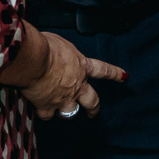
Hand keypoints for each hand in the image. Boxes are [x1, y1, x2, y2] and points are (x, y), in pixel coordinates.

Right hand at [5, 26, 126, 118]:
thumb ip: (62, 51)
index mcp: (82, 66)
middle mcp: (76, 85)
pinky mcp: (47, 106)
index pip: (103, 70)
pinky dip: (44, 114)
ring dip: (65, 112)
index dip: (115, 74)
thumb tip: (55, 51)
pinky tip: (40, 110)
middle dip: (94, 109)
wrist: (33, 60)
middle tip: (93, 114)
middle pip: (92, 101)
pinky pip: (47, 116)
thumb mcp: (60, 42)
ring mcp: (63, 98)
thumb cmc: (45, 46)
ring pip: (70, 113)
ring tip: (59, 112)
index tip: (124, 77)